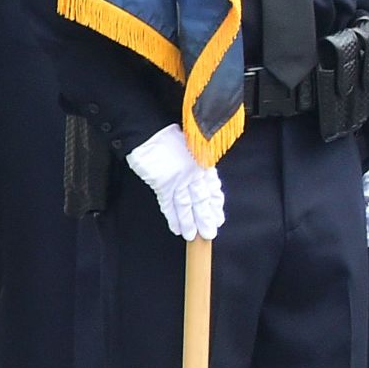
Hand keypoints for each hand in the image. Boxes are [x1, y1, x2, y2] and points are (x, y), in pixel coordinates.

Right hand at [126, 125, 225, 240]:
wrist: (149, 131)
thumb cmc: (168, 137)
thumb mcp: (192, 146)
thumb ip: (198, 161)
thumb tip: (202, 175)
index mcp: (202, 163)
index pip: (212, 187)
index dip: (215, 203)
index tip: (219, 216)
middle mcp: (192, 172)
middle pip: (201, 199)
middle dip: (205, 218)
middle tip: (210, 233)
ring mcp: (177, 179)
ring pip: (186, 205)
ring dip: (189, 222)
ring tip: (193, 236)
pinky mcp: (162, 183)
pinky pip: (168, 203)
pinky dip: (172, 217)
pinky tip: (176, 227)